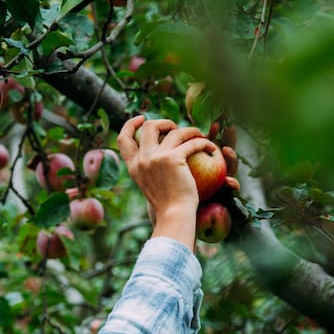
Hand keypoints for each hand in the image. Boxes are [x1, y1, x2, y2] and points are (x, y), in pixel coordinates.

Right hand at [117, 116, 217, 248]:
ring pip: (174, 130)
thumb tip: (153, 155)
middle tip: (176, 129)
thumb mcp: (149, 185)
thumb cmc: (165, 207)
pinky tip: (211, 148)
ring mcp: (157, 158)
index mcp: (134, 166)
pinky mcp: (174, 159)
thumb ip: (148, 169)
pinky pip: (192, 142)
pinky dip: (204, 143)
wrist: (174, 215)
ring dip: (190, 130)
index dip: (131, 124)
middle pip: (149, 126)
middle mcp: (142, 160)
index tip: (141, 118)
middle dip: (164, 122)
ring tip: (199, 137)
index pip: (123, 139)